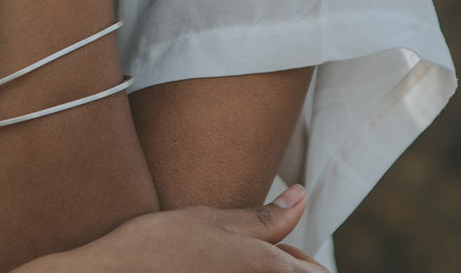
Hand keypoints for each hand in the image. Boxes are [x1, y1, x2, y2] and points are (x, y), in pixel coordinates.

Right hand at [16, 184, 328, 272]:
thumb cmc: (158, 244)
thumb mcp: (213, 219)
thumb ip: (265, 216)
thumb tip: (302, 194)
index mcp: (267, 268)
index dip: (301, 260)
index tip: (281, 249)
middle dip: (285, 265)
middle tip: (243, 254)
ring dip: (260, 272)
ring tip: (223, 261)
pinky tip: (210, 270)